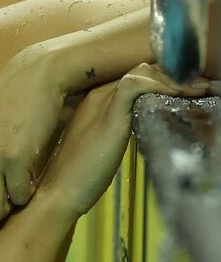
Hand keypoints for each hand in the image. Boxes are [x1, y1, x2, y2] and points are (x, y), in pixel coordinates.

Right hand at [38, 64, 214, 219]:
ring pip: (143, 71)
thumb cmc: (78, 177)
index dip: (165, 76)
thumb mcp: (103, 147)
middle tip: (204, 84)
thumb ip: (120, 130)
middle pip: (143, 68)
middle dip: (176, 73)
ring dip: (176, 77)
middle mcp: (98, 95)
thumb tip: (146, 127)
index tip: (190, 86)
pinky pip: (136, 84)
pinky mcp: (108, 114)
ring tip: (201, 87)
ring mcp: (102, 102)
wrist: (58, 192)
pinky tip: (180, 92)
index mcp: (95, 100)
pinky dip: (162, 84)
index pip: (135, 75)